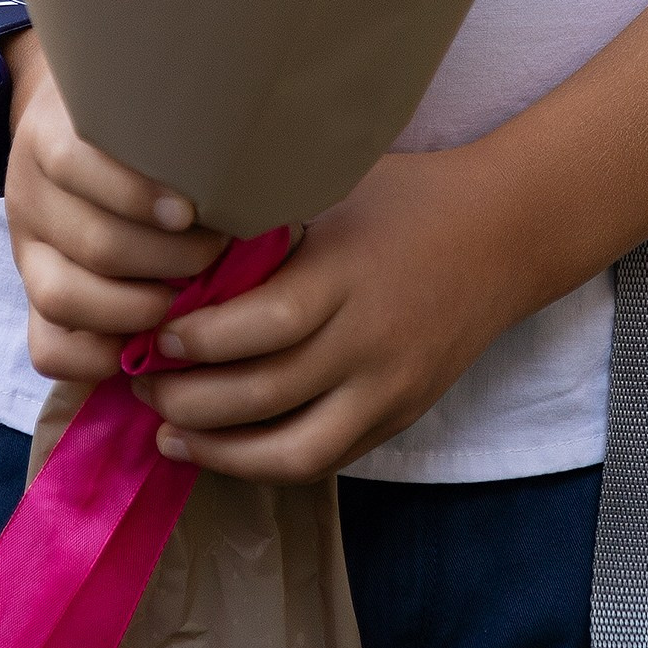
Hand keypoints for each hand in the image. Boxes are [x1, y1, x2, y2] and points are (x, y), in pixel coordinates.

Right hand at [2, 36, 226, 381]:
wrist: (69, 133)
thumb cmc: (133, 123)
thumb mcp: (142, 109)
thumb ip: (173, 131)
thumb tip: (245, 167)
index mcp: (51, 135)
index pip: (76, 163)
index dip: (137, 195)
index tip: (192, 210)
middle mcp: (31, 194)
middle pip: (93, 242)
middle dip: (167, 259)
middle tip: (216, 251)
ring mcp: (26, 251)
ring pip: (64, 297)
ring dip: (139, 308)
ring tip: (189, 297)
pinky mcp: (33, 299)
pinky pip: (47, 349)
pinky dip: (96, 357)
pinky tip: (144, 342)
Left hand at [134, 143, 526, 480]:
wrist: (506, 233)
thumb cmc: (406, 194)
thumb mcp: (337, 184)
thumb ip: (270, 216)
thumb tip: (175, 240)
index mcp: (349, 270)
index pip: (263, 324)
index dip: (199, 340)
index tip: (152, 334)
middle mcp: (370, 338)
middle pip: (267, 393)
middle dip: (190, 400)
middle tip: (141, 385)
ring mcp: (389, 387)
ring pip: (293, 449)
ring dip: (220, 451)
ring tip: (168, 434)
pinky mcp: (399, 415)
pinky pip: (325, 459)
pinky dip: (265, 463)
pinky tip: (222, 450)